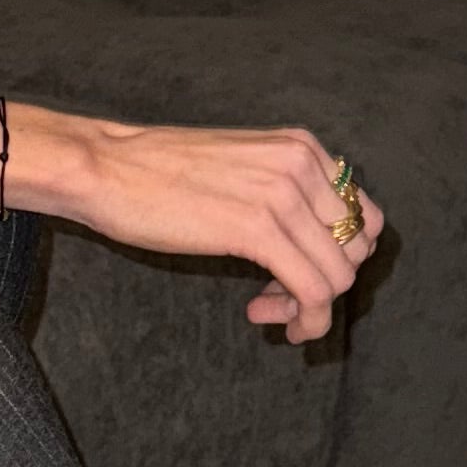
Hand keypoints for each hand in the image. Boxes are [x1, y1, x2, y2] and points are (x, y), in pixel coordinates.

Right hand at [37, 116, 383, 343]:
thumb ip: (282, 191)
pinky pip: (312, 291)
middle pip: (357, 249)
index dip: (339, 256)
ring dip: (309, 308)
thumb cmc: (155, 173)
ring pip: (338, 275)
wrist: (103, 167)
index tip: (296, 274)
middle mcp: (303, 164)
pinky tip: (263, 318)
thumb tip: (313, 245)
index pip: (363, 214)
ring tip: (266, 312)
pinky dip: (303, 319)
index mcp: (302, 146)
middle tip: (279, 300)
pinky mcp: (258, 229)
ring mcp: (283, 194)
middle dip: (326, 283)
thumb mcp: (240, 167)